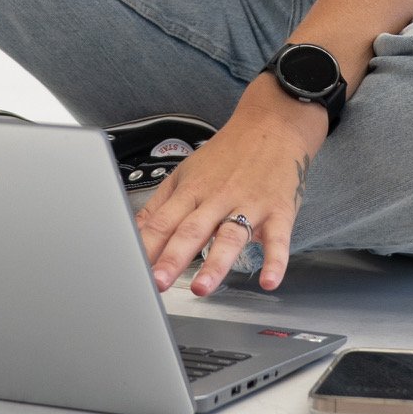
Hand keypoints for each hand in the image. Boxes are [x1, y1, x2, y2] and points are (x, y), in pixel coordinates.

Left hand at [135, 83, 328, 297]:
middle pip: (192, 229)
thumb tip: (135, 231)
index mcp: (192, 190)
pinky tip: (269, 281)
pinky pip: (277, 240)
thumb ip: (161, 206)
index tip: (133, 270)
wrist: (273, 124)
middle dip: (173, 257)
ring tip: (202, 288)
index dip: (147, 246)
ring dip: (216, 263)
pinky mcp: (279, 212)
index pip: (163, 221)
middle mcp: (218, 198)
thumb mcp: (187, 173)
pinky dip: (275, 261)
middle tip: (158, 283)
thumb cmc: (228, 153)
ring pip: (230, 236)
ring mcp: (249, 205)